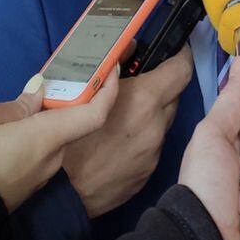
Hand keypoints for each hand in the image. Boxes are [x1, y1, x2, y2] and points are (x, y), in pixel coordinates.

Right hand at [0, 74, 117, 211]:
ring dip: (49, 118)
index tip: (111, 68)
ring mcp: (44, 173)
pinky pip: (43, 150)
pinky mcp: (32, 182)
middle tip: (57, 78)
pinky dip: (39, 134)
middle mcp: (55, 156)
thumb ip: (20, 103)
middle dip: (69, 100)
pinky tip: (17, 126)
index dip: (109, 88)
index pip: (96, 112)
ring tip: (28, 100)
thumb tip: (39, 92)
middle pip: (75, 122)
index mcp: (50, 136)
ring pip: (56, 136)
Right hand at [63, 46, 191, 217]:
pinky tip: (116, 144)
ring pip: (161, 125)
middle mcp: (155, 126)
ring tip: (122, 116)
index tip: (178, 52)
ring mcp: (153, 154)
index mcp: (144, 100)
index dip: (182, 56)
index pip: (182, 70)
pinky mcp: (145, 175)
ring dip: (150, 116)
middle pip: (173, 97)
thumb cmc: (63, 135)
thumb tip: (130, 47)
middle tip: (142, 83)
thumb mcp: (83, 89)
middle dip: (162, 87)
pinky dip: (140, 141)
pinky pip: (150, 149)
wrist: (56, 191)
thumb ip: (112, 66)